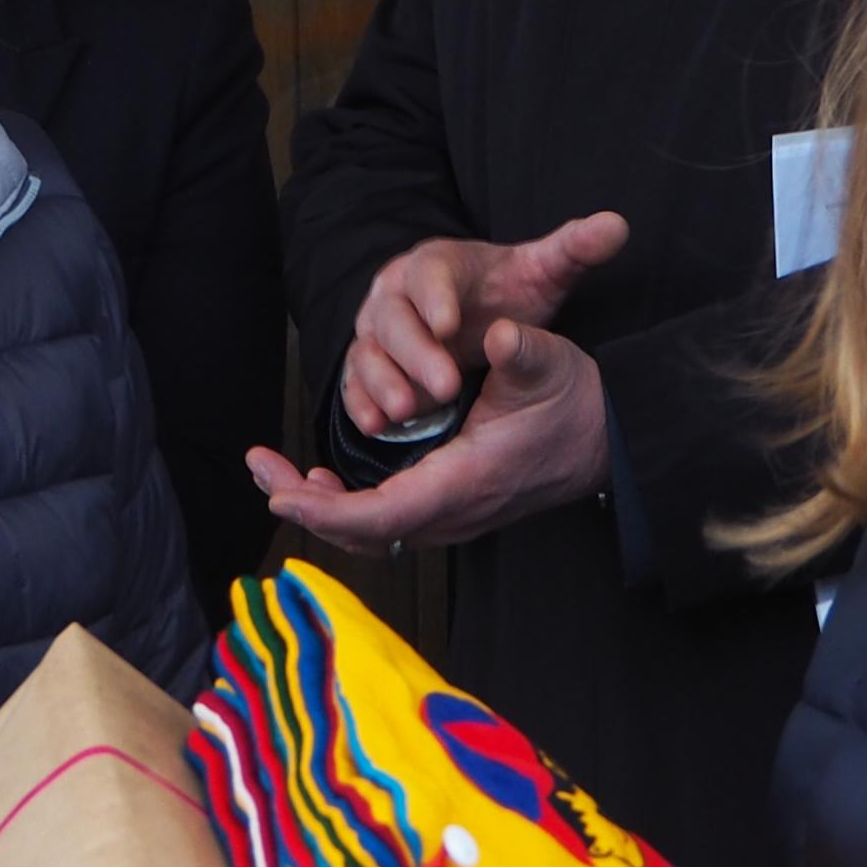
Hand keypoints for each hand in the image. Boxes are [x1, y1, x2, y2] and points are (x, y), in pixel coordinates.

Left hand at [254, 319, 609, 553]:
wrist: (608, 440)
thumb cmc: (575, 401)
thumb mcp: (550, 367)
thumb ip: (523, 352)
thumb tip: (500, 333)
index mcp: (467, 479)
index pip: (384, 513)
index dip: (327, 511)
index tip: (280, 493)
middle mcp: (454, 511)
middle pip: (364, 531)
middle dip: (304, 507)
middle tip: (258, 467)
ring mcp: (451, 517)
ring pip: (372, 532)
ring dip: (321, 509)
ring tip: (277, 476)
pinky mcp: (449, 510)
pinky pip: (387, 524)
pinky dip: (346, 510)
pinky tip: (319, 485)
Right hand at [340, 216, 629, 436]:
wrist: (472, 311)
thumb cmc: (505, 291)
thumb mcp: (542, 272)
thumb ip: (575, 250)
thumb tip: (617, 225)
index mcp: (435, 264)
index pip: (429, 274)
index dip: (436, 297)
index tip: (450, 323)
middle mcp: (396, 294)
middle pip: (394, 319)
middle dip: (416, 353)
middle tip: (446, 384)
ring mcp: (377, 332)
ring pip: (369, 353)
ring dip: (383, 383)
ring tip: (405, 412)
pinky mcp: (370, 365)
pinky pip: (355, 384)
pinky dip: (361, 404)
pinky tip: (377, 425)